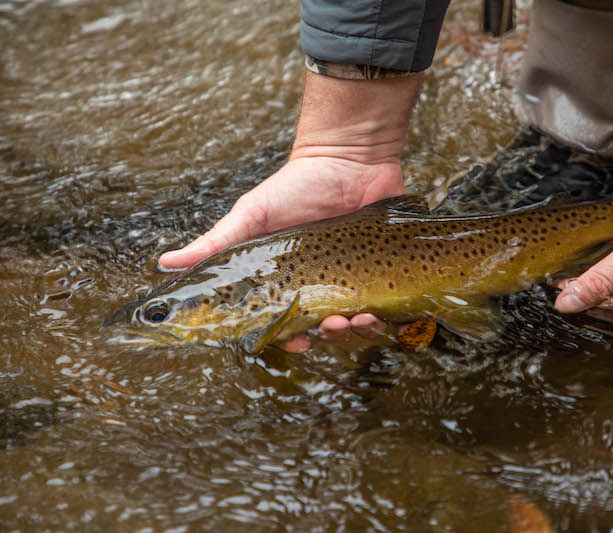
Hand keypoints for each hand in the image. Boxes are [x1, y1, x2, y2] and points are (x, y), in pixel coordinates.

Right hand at [159, 71, 418, 350]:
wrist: (351, 157)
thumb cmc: (297, 186)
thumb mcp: (252, 214)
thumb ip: (217, 242)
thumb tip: (165, 263)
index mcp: (291, 280)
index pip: (288, 322)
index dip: (291, 337)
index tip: (298, 340)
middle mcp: (325, 284)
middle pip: (328, 329)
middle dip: (331, 336)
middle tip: (333, 325)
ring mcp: (359, 279)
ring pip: (362, 323)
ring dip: (362, 331)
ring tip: (362, 318)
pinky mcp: (390, 269)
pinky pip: (395, 305)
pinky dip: (396, 318)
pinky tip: (393, 315)